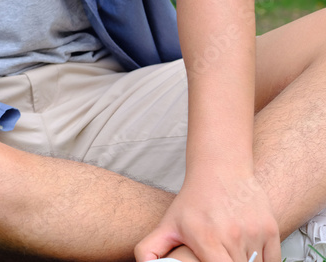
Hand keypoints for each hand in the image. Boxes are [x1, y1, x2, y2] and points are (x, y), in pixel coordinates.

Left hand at [135, 169, 279, 261]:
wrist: (220, 169)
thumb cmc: (193, 201)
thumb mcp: (167, 224)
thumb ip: (150, 249)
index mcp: (206, 239)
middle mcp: (232, 236)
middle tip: (217, 256)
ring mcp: (254, 232)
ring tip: (229, 253)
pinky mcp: (270, 229)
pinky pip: (271, 260)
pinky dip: (261, 261)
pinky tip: (247, 253)